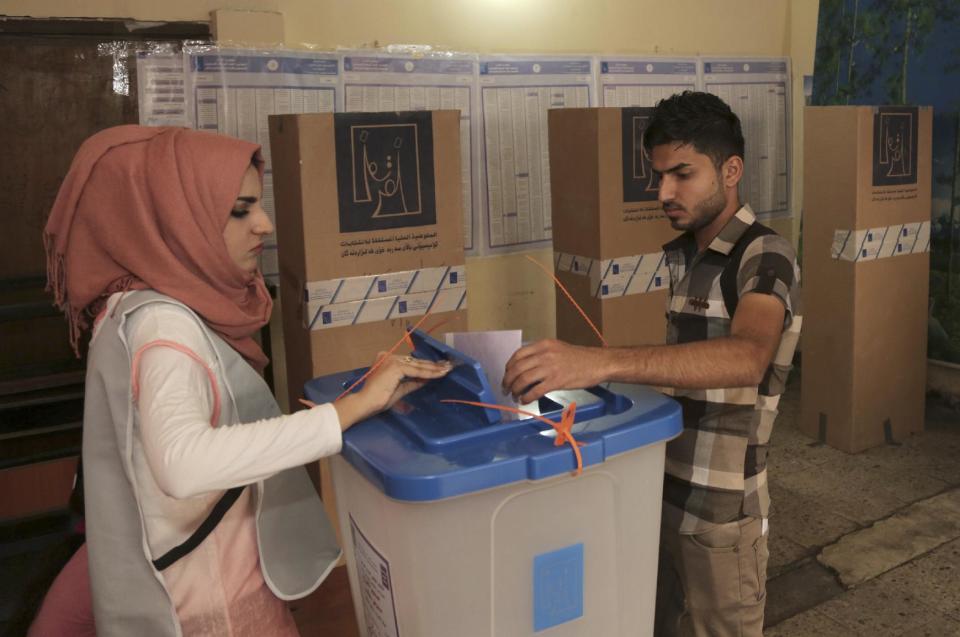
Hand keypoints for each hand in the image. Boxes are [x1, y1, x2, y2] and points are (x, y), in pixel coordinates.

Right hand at [334, 353, 451, 429]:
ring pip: (418, 366)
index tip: (440, 366)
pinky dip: (429, 373)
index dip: (426, 365)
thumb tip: (427, 379)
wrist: (366, 403)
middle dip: (433, 365)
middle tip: (448, 366)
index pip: (410, 362)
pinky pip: (416, 371)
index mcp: (387, 359)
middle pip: (415, 362)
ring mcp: (392, 360)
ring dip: (434, 368)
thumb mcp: (400, 388)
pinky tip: (439, 374)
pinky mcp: (396, 366)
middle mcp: (389, 356)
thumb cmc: (379, 399)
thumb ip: (413, 382)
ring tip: (447, 370)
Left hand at [502, 339, 608, 402]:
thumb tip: (525, 368)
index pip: (518, 355)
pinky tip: (525, 400)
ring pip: (523, 380)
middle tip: (506, 389)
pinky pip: (535, 391)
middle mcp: (544, 354)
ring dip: (515, 390)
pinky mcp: (556, 381)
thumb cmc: (579, 358)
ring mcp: (550, 368)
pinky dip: (527, 397)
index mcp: (543, 345)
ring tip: (515, 396)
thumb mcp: (557, 348)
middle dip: (508, 381)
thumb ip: (541, 354)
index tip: (507, 375)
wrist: (597, 363)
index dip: (509, 367)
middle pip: (517, 368)